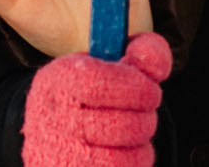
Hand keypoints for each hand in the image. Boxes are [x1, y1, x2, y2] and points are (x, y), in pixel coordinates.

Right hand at [20, 32, 170, 166]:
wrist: (55, 131)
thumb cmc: (94, 93)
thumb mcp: (111, 62)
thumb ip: (143, 52)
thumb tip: (155, 65)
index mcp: (60, 80)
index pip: (98, 84)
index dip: (136, 88)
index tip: (152, 90)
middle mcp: (53, 120)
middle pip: (119, 126)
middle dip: (146, 120)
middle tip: (145, 114)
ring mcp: (59, 156)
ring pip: (121, 161)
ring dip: (141, 148)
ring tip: (135, 137)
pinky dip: (132, 165)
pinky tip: (126, 155)